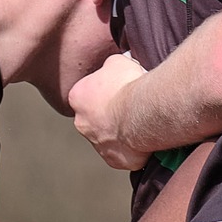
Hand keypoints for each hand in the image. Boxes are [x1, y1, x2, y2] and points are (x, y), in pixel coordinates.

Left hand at [67, 53, 150, 170]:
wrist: (142, 113)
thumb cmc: (128, 86)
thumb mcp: (117, 62)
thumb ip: (109, 67)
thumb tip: (112, 69)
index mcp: (77, 98)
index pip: (86, 94)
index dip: (104, 91)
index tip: (119, 90)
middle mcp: (82, 123)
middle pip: (95, 118)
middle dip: (109, 114)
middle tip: (129, 108)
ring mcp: (97, 144)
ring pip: (108, 137)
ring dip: (121, 131)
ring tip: (140, 123)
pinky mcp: (114, 160)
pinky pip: (123, 154)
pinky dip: (132, 148)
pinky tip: (144, 138)